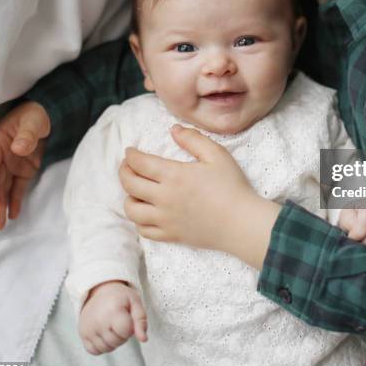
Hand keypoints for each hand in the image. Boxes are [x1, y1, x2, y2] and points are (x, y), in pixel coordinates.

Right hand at [0, 101, 49, 229]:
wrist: (50, 115)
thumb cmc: (36, 115)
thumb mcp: (32, 121)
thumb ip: (26, 134)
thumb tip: (18, 148)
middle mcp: (0, 157)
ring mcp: (12, 165)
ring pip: (3, 188)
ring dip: (1, 206)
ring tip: (0, 225)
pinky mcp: (24, 170)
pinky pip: (18, 187)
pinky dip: (16, 200)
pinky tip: (14, 215)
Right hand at [79, 281, 147, 354]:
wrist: (101, 289)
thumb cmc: (121, 297)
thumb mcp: (135, 302)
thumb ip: (141, 321)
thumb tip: (144, 340)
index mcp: (113, 311)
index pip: (126, 333)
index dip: (130, 327)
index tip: (127, 317)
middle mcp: (98, 321)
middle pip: (117, 342)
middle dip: (122, 335)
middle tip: (120, 321)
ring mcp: (88, 328)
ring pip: (106, 348)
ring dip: (113, 342)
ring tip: (112, 327)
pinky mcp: (82, 333)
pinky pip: (94, 351)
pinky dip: (101, 346)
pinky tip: (104, 334)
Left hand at [119, 124, 280, 268]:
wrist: (241, 223)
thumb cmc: (232, 186)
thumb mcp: (217, 155)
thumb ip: (193, 139)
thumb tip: (173, 130)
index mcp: (174, 175)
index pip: (140, 163)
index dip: (130, 155)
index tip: (130, 150)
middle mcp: (164, 198)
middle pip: (130, 184)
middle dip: (124, 171)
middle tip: (127, 165)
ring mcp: (165, 219)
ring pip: (131, 210)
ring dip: (128, 196)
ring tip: (136, 190)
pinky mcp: (171, 235)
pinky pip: (144, 230)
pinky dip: (139, 220)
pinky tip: (146, 212)